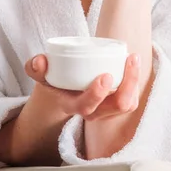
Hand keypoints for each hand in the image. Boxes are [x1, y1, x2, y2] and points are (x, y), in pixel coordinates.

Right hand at [24, 53, 141, 120]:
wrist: (63, 90)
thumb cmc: (54, 79)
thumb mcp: (41, 73)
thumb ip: (36, 67)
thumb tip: (40, 61)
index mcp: (72, 105)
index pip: (86, 106)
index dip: (97, 94)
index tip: (106, 75)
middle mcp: (92, 112)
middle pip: (115, 106)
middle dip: (127, 85)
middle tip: (129, 59)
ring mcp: (106, 110)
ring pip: (127, 104)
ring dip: (134, 82)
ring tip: (133, 57)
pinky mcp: (116, 105)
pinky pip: (131, 99)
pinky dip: (135, 83)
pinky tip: (133, 63)